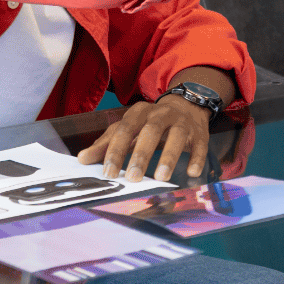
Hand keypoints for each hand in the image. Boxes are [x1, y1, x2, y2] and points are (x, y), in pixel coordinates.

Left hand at [79, 94, 213, 181]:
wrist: (186, 105)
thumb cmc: (150, 123)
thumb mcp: (128, 129)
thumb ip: (106, 144)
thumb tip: (83, 159)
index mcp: (139, 113)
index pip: (124, 130)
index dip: (115, 151)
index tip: (108, 173)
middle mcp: (161, 114)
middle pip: (150, 131)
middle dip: (141, 155)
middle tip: (133, 178)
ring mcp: (182, 122)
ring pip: (176, 136)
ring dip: (169, 157)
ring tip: (161, 177)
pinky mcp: (200, 133)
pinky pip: (200, 145)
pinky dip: (197, 158)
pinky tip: (192, 172)